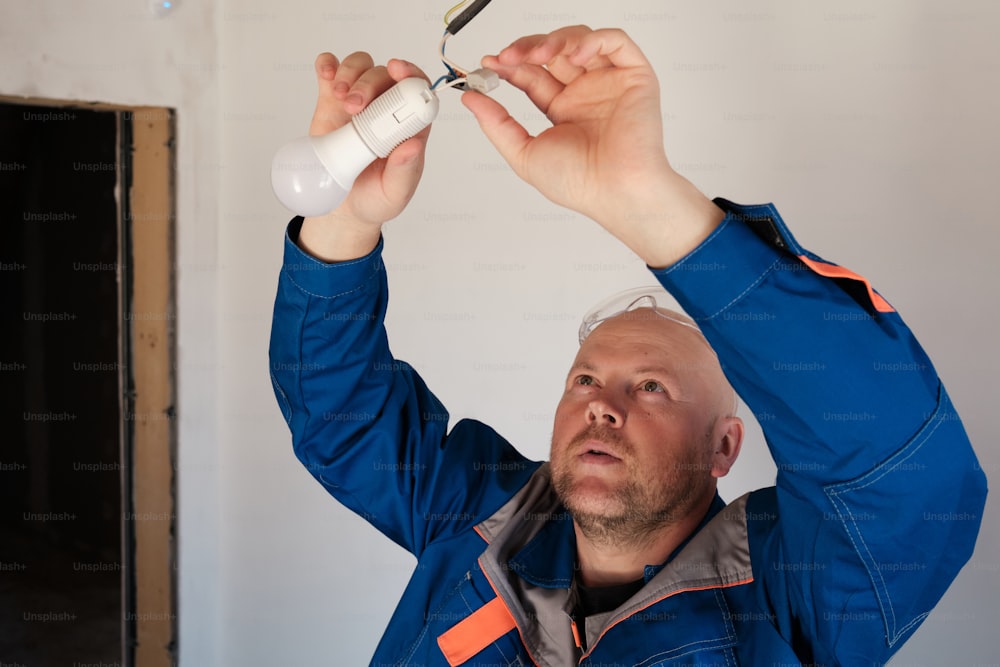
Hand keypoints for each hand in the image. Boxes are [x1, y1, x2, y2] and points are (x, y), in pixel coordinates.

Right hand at [299, 54, 431, 261]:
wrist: (344, 208)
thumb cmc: (376, 198)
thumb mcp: (395, 192)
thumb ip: (405, 171)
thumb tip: (414, 145)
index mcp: (408, 127)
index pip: (418, 91)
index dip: (411, 74)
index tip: (398, 71)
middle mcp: (386, 109)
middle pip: (385, 76)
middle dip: (370, 83)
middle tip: (355, 106)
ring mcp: (359, 103)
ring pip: (361, 67)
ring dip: (350, 74)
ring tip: (341, 98)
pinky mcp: (332, 103)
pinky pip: (331, 73)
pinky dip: (328, 65)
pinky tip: (326, 74)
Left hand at [462, 26, 722, 267]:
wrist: (614, 190)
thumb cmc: (579, 183)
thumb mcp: (523, 153)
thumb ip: (496, 124)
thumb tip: (469, 98)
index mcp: (563, 111)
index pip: (533, 75)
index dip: (511, 65)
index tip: (489, 63)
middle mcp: (585, 93)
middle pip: (553, 53)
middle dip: (528, 48)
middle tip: (509, 57)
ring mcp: (609, 83)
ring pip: (580, 41)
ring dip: (555, 40)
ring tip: (540, 54)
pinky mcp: (634, 76)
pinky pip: (615, 42)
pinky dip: (593, 40)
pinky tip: (574, 55)